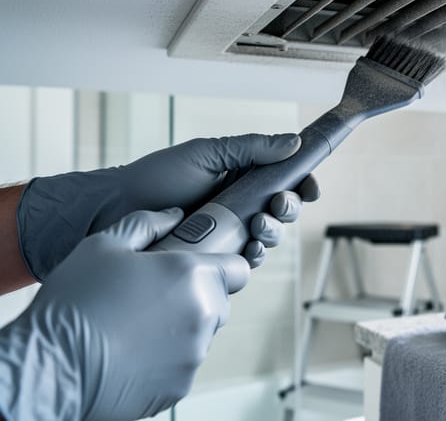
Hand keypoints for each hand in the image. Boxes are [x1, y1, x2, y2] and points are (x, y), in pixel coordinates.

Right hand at [0, 209, 245, 420]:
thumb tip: (174, 215)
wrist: (52, 367)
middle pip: (219, 302)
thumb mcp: (104, 246)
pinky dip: (165, 359)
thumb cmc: (75, 302)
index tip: (198, 270)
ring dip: (179, 328)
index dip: (222, 267)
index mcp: (193, 274)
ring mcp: (195, 353)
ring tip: (134, 326)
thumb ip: (147, 224)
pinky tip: (131, 352)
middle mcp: (204, 314)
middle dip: (196, 297)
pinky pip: (182, 364)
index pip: (238, 269)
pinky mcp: (181, 384)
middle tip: (153, 297)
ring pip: (200, 334)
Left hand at [16, 133, 319, 279]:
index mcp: (242, 174)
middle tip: (277, 204)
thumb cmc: (157, 177)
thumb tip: (295, 142)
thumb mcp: (207, 153)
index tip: (309, 188)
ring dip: (273, 232)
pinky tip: (248, 250)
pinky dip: (254, 256)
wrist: (116, 210)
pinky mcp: (217, 258)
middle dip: (289, 209)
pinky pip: (247, 261)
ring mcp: (230, 232)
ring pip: (270, 236)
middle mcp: (240, 203)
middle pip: (284, 210)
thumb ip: (252, 148)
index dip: (303, 184)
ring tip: (258, 227)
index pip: (286, 179)